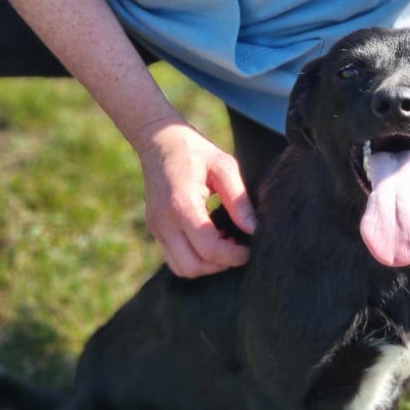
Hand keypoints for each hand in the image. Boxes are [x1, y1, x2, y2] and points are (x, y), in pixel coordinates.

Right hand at [136, 119, 256, 277]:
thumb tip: (253, 229)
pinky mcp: (156, 230)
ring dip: (207, 265)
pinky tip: (211, 240)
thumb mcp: (224, 166)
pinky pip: (175, 259)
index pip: (209, 248)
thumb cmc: (196, 151)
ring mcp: (157, 228)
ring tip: (225, 244)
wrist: (160, 141)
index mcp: (181, 205)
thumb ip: (239, 199)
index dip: (234, 255)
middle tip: (238, 248)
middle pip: (193, 266)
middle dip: (221, 264)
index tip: (250, 248)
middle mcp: (164, 222)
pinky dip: (195, 259)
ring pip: (182, 268)